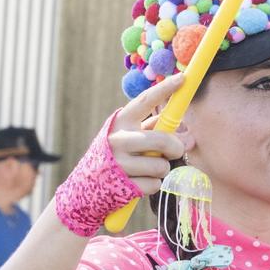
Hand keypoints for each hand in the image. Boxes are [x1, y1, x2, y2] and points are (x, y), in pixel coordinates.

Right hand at [54, 73, 186, 236]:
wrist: (84, 190)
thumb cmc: (116, 157)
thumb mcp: (129, 138)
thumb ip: (155, 131)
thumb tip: (186, 134)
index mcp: (120, 123)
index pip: (145, 102)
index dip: (165, 90)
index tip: (183, 79)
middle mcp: (117, 140)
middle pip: (161, 140)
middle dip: (175, 147)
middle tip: (175, 150)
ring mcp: (119, 163)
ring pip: (161, 165)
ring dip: (161, 170)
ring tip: (145, 170)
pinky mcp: (123, 185)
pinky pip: (155, 184)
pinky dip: (152, 185)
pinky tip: (137, 183)